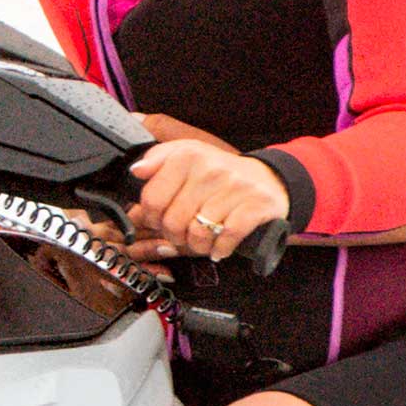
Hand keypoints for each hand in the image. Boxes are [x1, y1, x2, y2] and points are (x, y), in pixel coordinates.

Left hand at [125, 134, 289, 262]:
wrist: (268, 179)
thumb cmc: (219, 174)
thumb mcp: (187, 156)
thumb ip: (157, 160)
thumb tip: (136, 171)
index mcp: (188, 156)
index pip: (152, 199)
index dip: (152, 218)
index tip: (160, 219)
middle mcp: (210, 169)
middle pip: (173, 221)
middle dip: (175, 235)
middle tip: (183, 233)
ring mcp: (234, 188)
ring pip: (197, 234)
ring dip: (198, 246)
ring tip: (202, 240)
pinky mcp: (255, 206)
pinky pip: (225, 239)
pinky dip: (219, 249)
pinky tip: (220, 246)